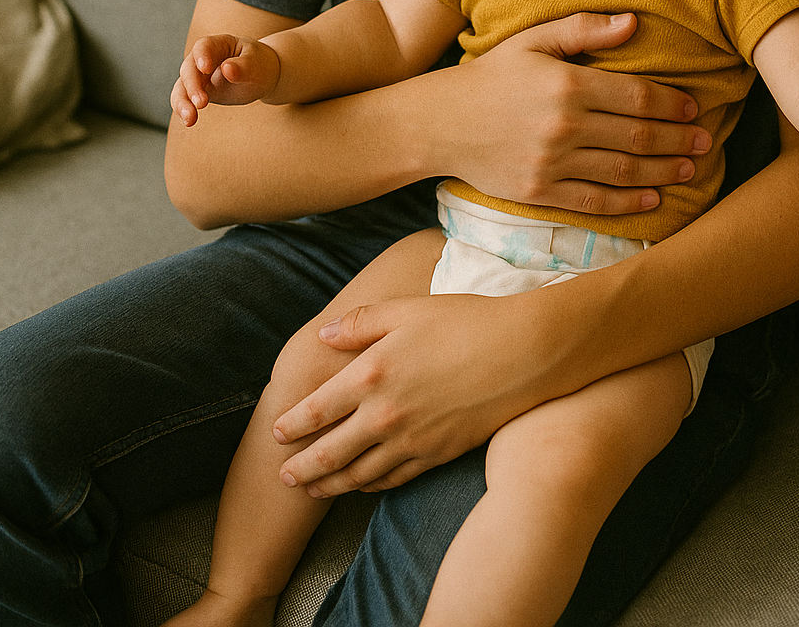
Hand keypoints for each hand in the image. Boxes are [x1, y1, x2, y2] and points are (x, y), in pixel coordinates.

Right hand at [171, 34, 280, 124]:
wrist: (262, 76)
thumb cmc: (259, 65)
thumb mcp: (256, 64)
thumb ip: (243, 66)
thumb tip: (227, 69)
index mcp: (219, 44)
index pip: (205, 46)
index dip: (203, 56)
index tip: (205, 68)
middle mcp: (203, 59)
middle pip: (190, 68)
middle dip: (193, 86)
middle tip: (201, 103)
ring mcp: (198, 76)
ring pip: (182, 87)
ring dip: (183, 103)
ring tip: (190, 119)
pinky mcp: (198, 92)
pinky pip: (185, 100)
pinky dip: (184, 110)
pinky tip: (188, 121)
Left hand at [272, 290, 578, 497]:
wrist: (522, 353)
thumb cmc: (465, 321)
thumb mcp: (407, 309)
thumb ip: (360, 322)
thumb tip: (323, 335)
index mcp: (372, 373)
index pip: (318, 409)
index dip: (294, 424)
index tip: (276, 433)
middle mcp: (385, 414)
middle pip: (330, 452)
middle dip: (302, 467)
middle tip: (283, 477)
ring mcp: (411, 440)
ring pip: (359, 473)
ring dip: (331, 485)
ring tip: (313, 490)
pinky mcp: (437, 454)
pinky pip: (393, 480)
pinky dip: (370, 487)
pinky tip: (362, 486)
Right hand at [439, 12, 710, 215]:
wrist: (438, 123)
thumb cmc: (491, 76)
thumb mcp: (532, 40)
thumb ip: (583, 29)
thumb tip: (633, 22)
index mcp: (567, 84)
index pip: (637, 96)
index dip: (672, 104)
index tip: (693, 108)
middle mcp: (563, 126)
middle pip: (638, 136)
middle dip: (677, 140)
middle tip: (704, 142)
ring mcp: (552, 163)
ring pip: (624, 171)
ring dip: (663, 171)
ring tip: (688, 169)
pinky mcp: (539, 193)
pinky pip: (595, 202)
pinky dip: (629, 203)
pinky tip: (652, 198)